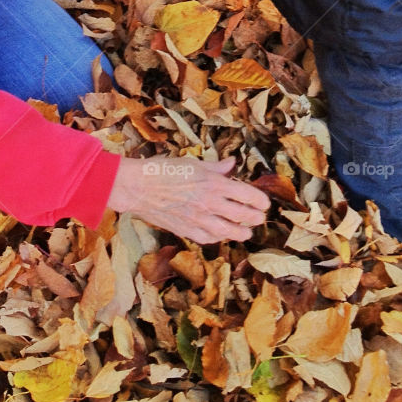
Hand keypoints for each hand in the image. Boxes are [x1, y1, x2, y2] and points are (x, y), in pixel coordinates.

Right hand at [107, 155, 270, 242]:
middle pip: (244, 216)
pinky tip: (221, 234)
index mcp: (213, 183)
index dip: (261, 200)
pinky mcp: (187, 231)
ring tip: (246, 231)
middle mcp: (210, 203)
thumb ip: (216, 167)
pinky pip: (210, 239)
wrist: (137, 187)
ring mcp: (199, 220)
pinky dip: (219, 237)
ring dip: (242, 232)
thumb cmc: (162, 170)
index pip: (248, 195)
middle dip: (256, 218)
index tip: (264, 202)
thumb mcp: (192, 162)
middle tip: (259, 217)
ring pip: (230, 232)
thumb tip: (232, 164)